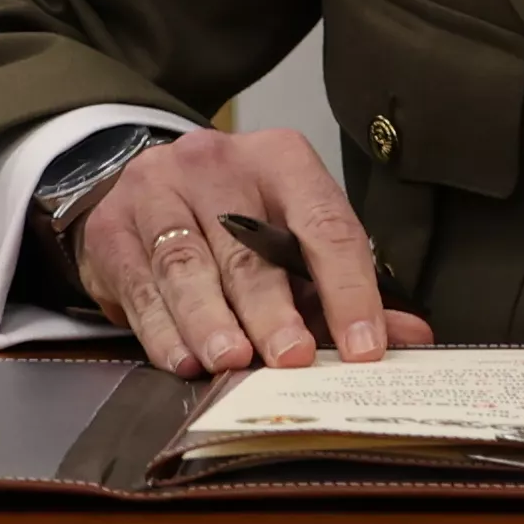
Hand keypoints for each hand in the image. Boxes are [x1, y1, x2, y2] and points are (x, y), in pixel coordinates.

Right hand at [71, 127, 431, 376]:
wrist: (139, 186)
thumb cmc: (231, 221)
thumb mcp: (291, 238)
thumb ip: (343, 290)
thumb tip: (411, 339)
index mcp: (281, 161)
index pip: (324, 225)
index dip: (349, 289)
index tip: (365, 346)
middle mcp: (217, 165)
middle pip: (250, 248)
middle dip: (273, 310)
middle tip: (292, 360)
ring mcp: (159, 190)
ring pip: (188, 263)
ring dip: (211, 320)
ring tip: (231, 363)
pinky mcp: (113, 226)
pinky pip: (141, 284)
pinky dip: (163, 330)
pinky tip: (183, 360)